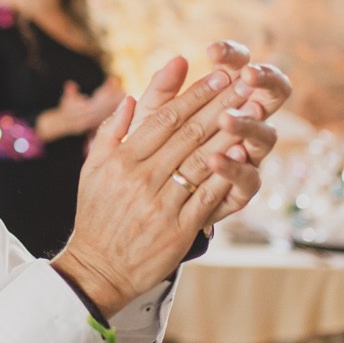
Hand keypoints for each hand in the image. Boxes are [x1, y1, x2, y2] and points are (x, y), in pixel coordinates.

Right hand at [54, 59, 273, 316]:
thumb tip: (128, 97)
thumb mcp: (91, 170)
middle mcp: (141, 177)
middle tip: (245, 81)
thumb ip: (110, 132)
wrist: (99, 268)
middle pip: (189, 133)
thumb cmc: (97, 216)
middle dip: (220, 104)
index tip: (219, 75)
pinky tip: (246, 155)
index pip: (165, 118)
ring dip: (231, 132)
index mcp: (122, 159)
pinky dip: (228, 174)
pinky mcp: (178, 228)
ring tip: (252, 110)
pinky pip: (208, 195)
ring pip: (202, 160)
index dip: (195, 94)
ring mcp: (161, 203)